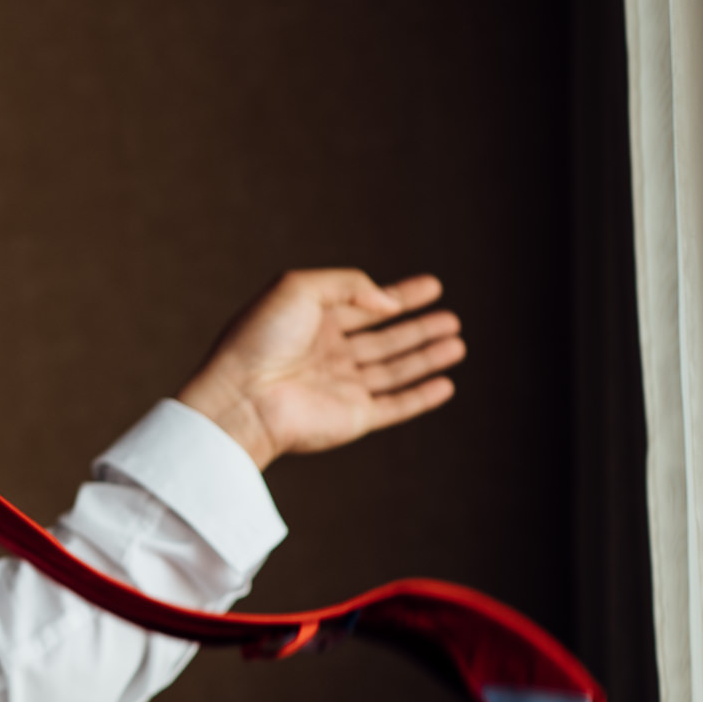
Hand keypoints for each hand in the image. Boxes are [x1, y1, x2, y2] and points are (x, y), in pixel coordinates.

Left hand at [175, 269, 463, 470]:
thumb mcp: (298, 287)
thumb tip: (388, 303)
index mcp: (312, 322)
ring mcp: (341, 386)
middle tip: (453, 318)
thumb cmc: (260, 339)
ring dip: (426, 357)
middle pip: (384, 338)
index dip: (399, 295)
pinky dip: (421, 396)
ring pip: (394, 369)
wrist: (245, 397)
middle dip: (419, 328)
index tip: (433, 286)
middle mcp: (328, 354)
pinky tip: (445, 384)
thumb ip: (349, 284)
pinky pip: (396, 406)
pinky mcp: (353, 417)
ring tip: (457, 343)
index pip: (364, 304)